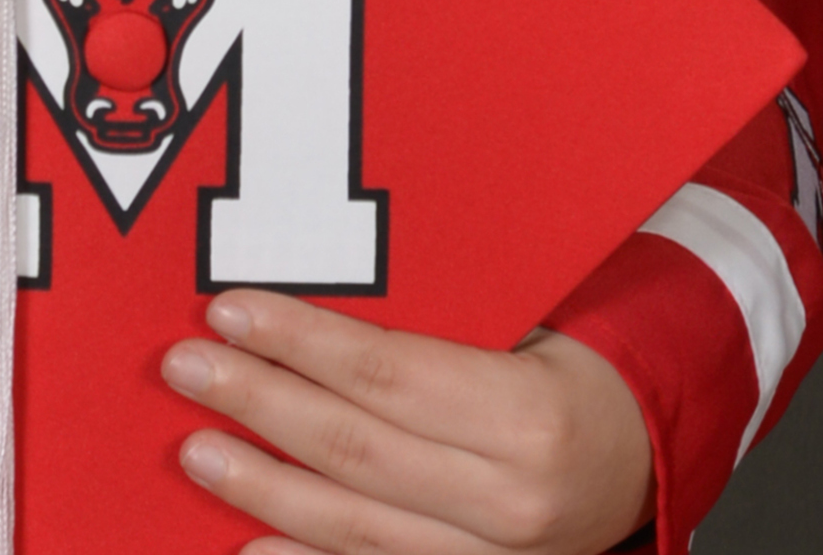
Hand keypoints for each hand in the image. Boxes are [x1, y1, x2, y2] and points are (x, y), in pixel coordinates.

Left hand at [161, 288, 653, 554]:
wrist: (637, 462)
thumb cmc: (566, 375)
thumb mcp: (517, 327)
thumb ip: (427, 320)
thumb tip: (305, 292)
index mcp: (526, 416)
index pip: (386, 372)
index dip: (299, 341)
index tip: (230, 310)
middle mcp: (510, 502)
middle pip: (356, 450)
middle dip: (258, 404)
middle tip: (186, 368)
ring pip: (355, 529)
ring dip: (262, 487)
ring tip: (196, 450)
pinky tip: (248, 540)